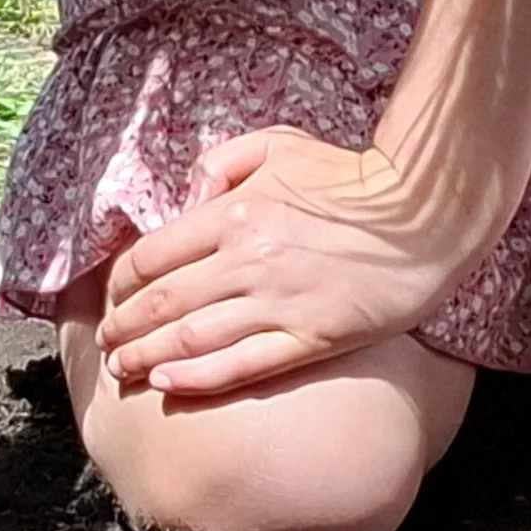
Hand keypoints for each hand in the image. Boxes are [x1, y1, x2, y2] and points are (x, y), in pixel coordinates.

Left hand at [92, 128, 493, 397]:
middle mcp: (248, 262)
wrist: (424, 213)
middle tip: (107, 344)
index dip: (120, 282)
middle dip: (123, 327)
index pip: (153, 255)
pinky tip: (167, 384)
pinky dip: (197, 378)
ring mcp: (279, 303)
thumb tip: (182, 199)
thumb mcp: (278, 146)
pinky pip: (242, 365)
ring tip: (124, 369)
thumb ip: (220, 164)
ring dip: (147, 357)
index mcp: (234, 214)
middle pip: (162, 302)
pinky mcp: (311, 338)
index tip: (111, 297)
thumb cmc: (349, 176)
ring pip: (192, 338)